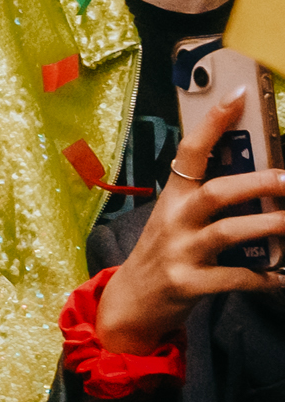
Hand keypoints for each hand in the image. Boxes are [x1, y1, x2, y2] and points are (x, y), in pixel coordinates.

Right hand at [95, 94, 284, 357]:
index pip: (190, 152)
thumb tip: (263, 177)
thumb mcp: (177, 221)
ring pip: (228, 232)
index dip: (213, 124)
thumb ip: (210, 202)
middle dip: (259, 183)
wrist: (131, 303)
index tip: (238, 97)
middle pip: (217, 192)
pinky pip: (234, 278)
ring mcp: (180, 253)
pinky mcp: (188, 284)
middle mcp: (174, 221)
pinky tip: (281, 276)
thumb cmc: (165, 254)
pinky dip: (263, 277)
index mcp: (173, 198)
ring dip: (269, 226)